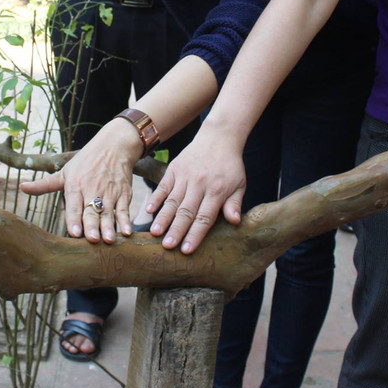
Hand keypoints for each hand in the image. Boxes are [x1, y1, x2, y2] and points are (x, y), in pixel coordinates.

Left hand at [20, 118, 140, 242]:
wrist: (114, 146)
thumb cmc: (86, 161)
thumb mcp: (64, 172)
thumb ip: (44, 185)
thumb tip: (22, 187)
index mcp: (75, 185)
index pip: (73, 205)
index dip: (74, 219)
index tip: (74, 233)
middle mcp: (92, 189)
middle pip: (91, 210)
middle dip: (92, 225)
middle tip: (91, 239)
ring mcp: (109, 192)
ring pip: (108, 212)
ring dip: (109, 226)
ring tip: (109, 240)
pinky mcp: (123, 194)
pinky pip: (124, 209)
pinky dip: (126, 221)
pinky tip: (127, 232)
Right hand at [144, 129, 246, 254]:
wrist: (218, 137)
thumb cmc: (230, 166)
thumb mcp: (239, 184)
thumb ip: (235, 204)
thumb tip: (235, 222)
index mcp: (217, 191)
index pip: (204, 217)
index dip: (195, 235)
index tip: (186, 250)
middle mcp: (199, 184)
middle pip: (186, 211)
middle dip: (176, 230)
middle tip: (167, 247)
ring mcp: (185, 176)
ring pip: (172, 200)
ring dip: (163, 217)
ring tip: (155, 233)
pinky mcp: (174, 169)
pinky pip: (163, 186)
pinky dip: (155, 197)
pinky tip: (148, 210)